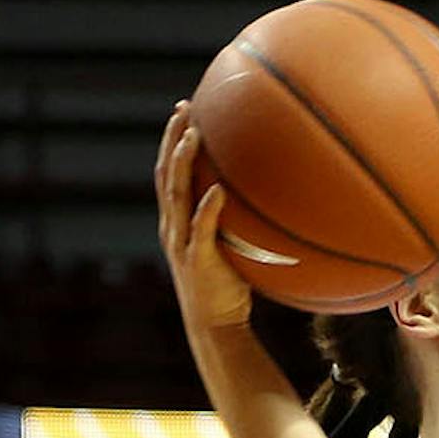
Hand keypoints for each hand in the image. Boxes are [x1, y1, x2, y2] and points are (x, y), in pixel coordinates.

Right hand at [156, 103, 250, 338]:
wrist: (217, 329)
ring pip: (175, 194)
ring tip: (193, 135)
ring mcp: (182, 243)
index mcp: (177, 223)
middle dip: (172, 139)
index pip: (168, 173)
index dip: (172, 142)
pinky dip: (207, 209)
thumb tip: (272, 202)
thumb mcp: (232, 251)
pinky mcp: (198, 261)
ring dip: (182, 162)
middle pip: (165, 173)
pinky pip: (201, 229)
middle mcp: (173, 228)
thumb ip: (240, 226)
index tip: (184, 112)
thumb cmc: (229, 291)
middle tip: (183, 108)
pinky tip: (217, 190)